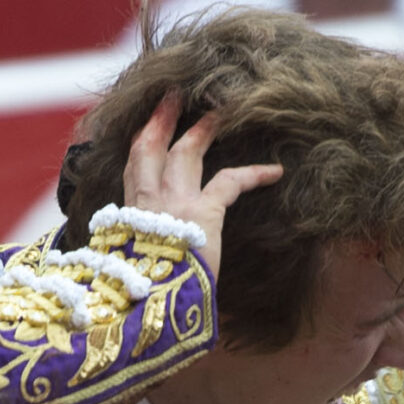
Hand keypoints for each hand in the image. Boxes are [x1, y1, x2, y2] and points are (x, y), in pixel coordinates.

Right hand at [120, 93, 283, 283]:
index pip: (132, 169)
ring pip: (186, 152)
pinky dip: (254, 174)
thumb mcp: (129, 270)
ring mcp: (173, 203)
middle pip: (149, 148)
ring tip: (219, 110)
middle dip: (161, 118)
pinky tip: (275, 171)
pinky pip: (231, 182)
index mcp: (127, 216)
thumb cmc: (138, 297)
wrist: (147, 308)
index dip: (140, 143)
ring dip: (203, 128)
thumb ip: (137, 255)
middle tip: (172, 95)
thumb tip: (141, 263)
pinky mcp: (203, 212)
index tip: (146, 126)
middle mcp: (145, 202)